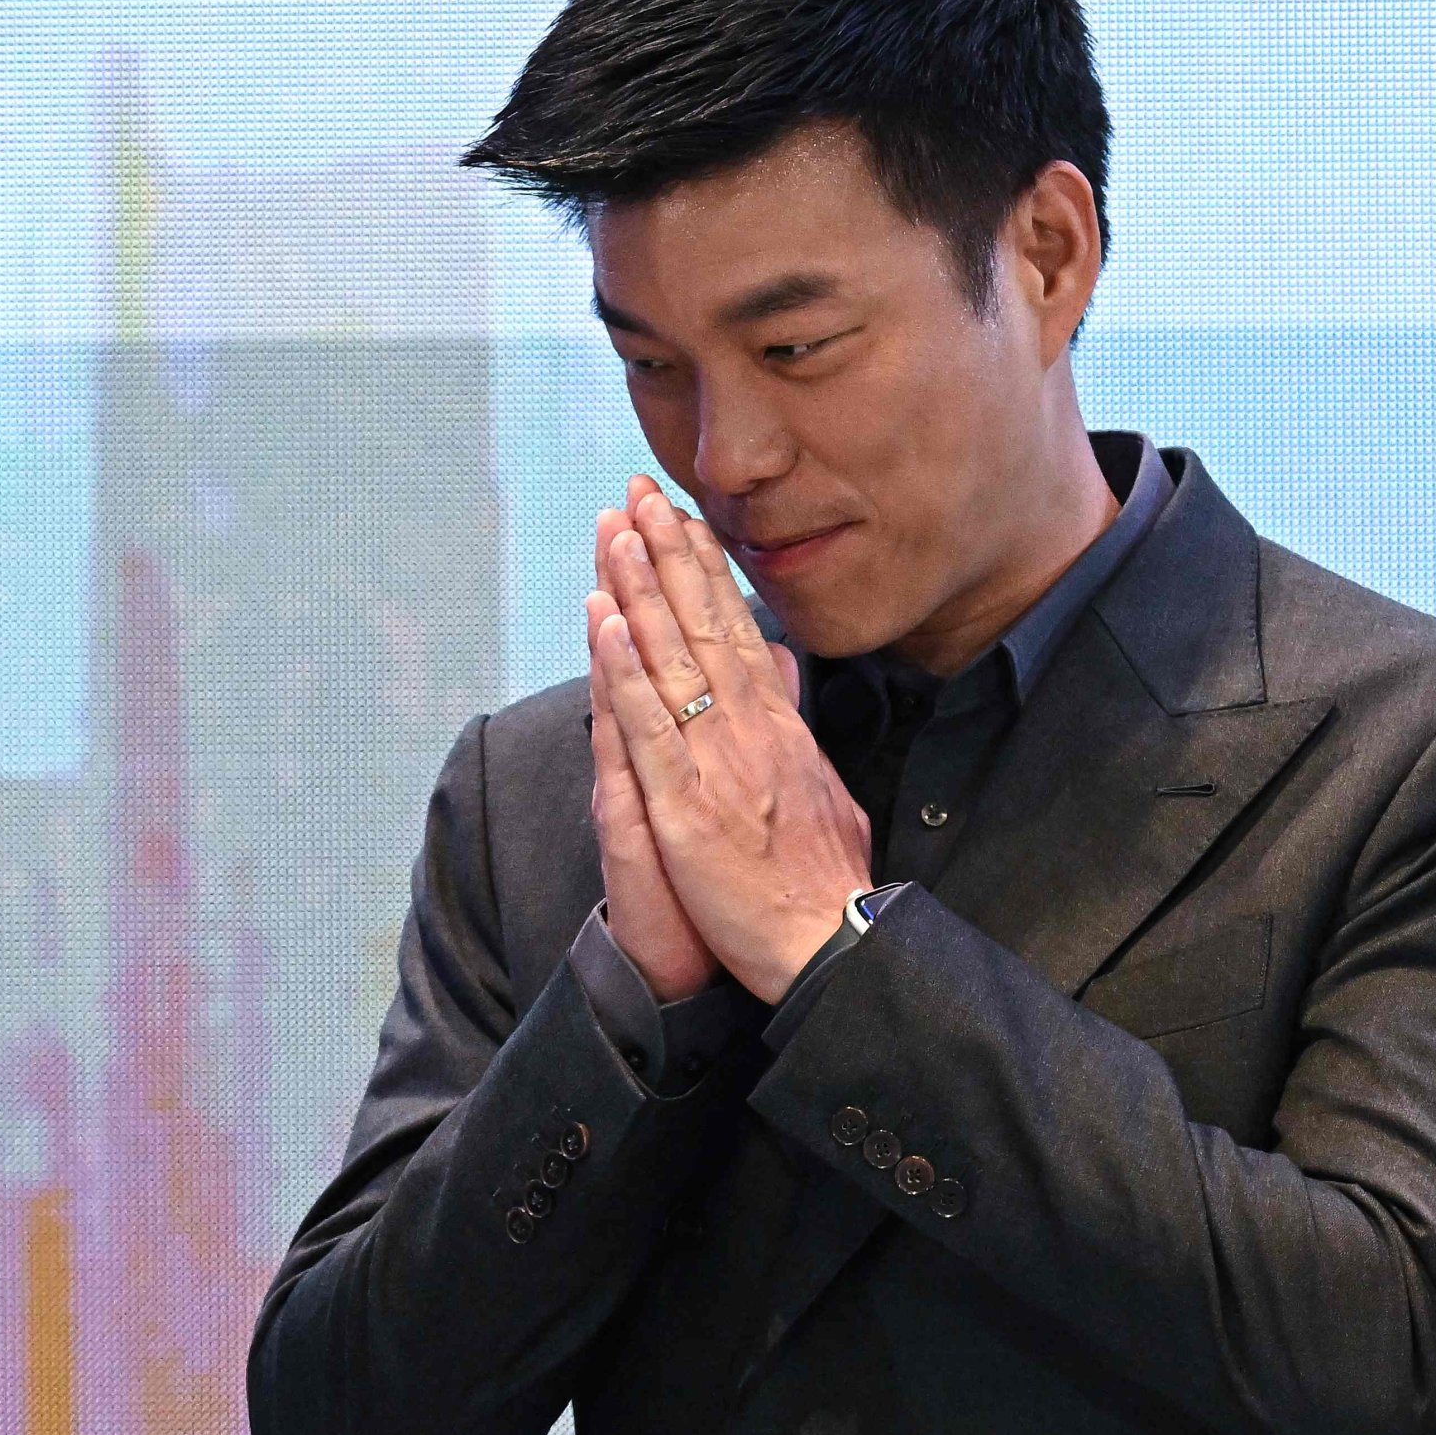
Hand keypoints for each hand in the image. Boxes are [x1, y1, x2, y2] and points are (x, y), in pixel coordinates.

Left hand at [588, 477, 870, 1001]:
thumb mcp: (824, 788)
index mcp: (777, 728)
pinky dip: (624, 669)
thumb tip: (786, 668)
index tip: (681, 519)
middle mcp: (747, 730)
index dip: (706, 571)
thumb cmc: (826, 882)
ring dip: (639, 589)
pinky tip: (606, 621)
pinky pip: (648, 723)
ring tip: (614, 529)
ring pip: (670, 659)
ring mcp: (714, 762)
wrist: (829, 942)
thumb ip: (796, 725)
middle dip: (668, 554)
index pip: (737, 630)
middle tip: (639, 493)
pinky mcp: (683, 803)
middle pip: (702, 625)